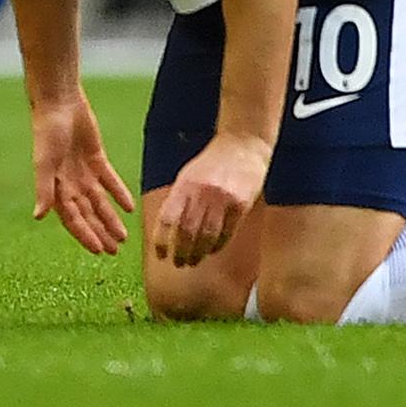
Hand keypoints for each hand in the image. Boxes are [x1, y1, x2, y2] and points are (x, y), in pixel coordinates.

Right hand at [29, 93, 134, 254]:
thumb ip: (43, 190)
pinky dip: (118, 194)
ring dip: (110, 219)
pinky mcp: (96, 159)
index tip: (98, 251)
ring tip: (122, 237)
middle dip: (100, 233)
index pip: (73, 219)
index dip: (85, 235)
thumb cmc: (47, 133)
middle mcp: (69, 184)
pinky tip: (129, 207)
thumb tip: (38, 217)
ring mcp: (84, 172)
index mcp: (55, 189)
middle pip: (88, 215)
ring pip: (100, 202)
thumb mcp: (45, 163)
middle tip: (115, 251)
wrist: (60, 104)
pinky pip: (109, 181)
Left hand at [154, 131, 269, 267]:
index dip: (162, 241)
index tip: (161, 255)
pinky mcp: (241, 204)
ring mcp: (223, 198)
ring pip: (207, 236)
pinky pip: (227, 232)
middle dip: (181, 253)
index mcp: (185, 185)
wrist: (243, 143)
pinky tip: (212, 250)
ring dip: (199, 253)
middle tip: (179, 263)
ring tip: (194, 261)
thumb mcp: (188, 175)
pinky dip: (217, 246)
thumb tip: (166, 231)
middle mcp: (202, 192)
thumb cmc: (212, 162)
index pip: (167, 219)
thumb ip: (178, 200)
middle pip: (187, 231)